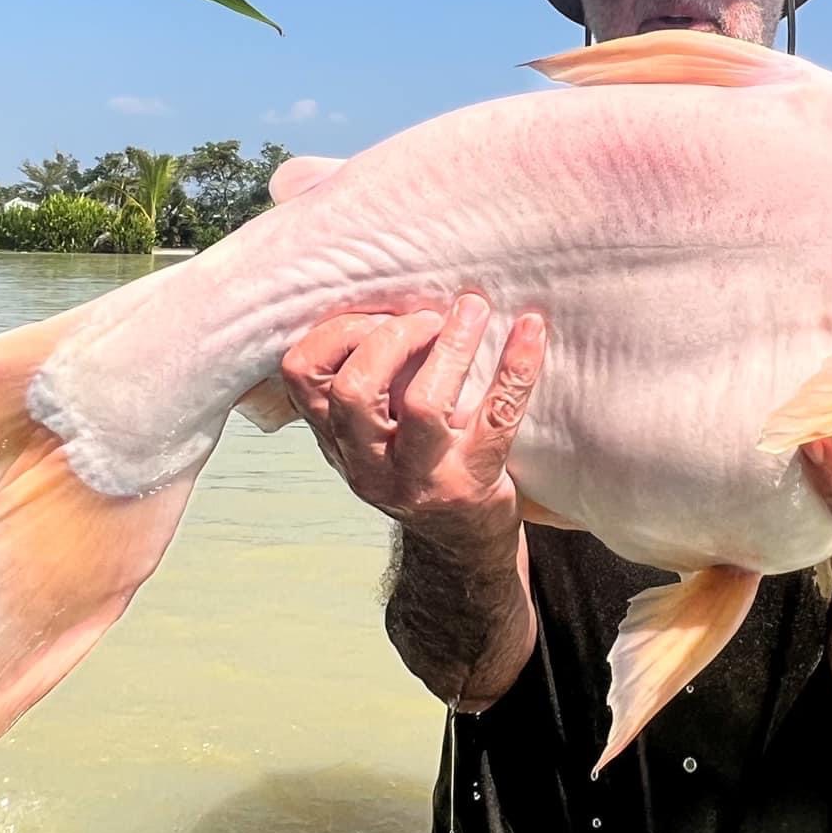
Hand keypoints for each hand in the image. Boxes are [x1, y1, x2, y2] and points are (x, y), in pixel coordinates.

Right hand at [279, 293, 546, 549]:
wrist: (461, 543)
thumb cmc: (417, 462)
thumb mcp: (371, 431)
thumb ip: (361, 379)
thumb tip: (381, 289)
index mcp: (336, 440)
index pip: (301, 376)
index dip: (337, 332)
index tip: (378, 312)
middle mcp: (368, 464)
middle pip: (353, 392)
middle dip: (390, 338)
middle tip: (428, 318)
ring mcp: (421, 479)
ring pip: (423, 405)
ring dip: (451, 346)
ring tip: (472, 309)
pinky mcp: (475, 482)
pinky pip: (498, 416)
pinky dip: (517, 365)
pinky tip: (530, 328)